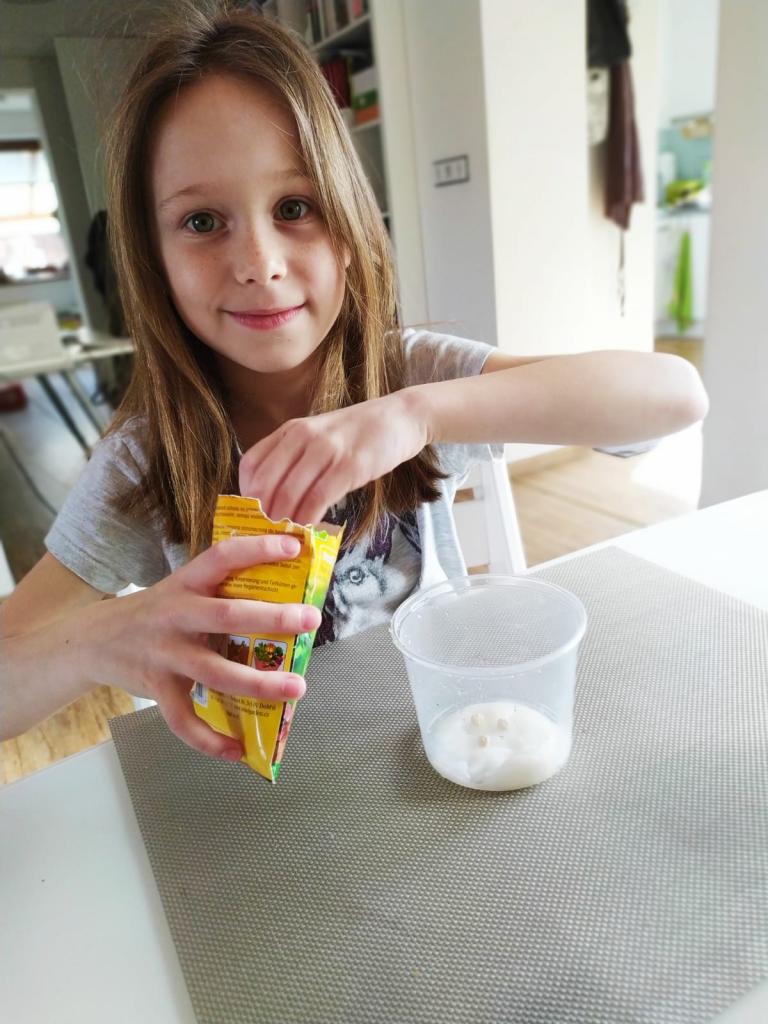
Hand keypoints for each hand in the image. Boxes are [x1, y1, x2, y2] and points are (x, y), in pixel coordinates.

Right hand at [86, 534, 320, 759]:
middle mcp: (175, 615)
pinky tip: (237, 749)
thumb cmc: (156, 613)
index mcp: (186, 583)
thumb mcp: (181, 589)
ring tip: (297, 688)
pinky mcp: (156, 688)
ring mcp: (165, 654)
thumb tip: (285, 596)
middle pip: (226, 615)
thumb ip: (221, 592)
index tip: (293, 547)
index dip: (257, 549)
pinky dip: (210, 740)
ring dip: (259, 683)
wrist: (93, 640)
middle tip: (310, 620)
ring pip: (215, 671)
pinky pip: (184, 720)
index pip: (222, 557)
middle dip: (272, 618)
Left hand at [238, 391, 428, 523]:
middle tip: (265, 536)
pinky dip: (310, 518)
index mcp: (291, 430)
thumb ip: (296, 458)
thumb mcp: (319, 436)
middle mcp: (303, 436)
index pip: (251, 464)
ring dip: (284, 521)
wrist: (399, 418)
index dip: (245, 494)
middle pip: (266, 483)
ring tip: (285, 539)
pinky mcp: (350, 466)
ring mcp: (326, 450)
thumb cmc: (358, 433)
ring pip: (290, 493)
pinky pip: (319, 498)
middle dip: (262, 515)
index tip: (251, 515)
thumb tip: (276, 496)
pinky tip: (310, 529)